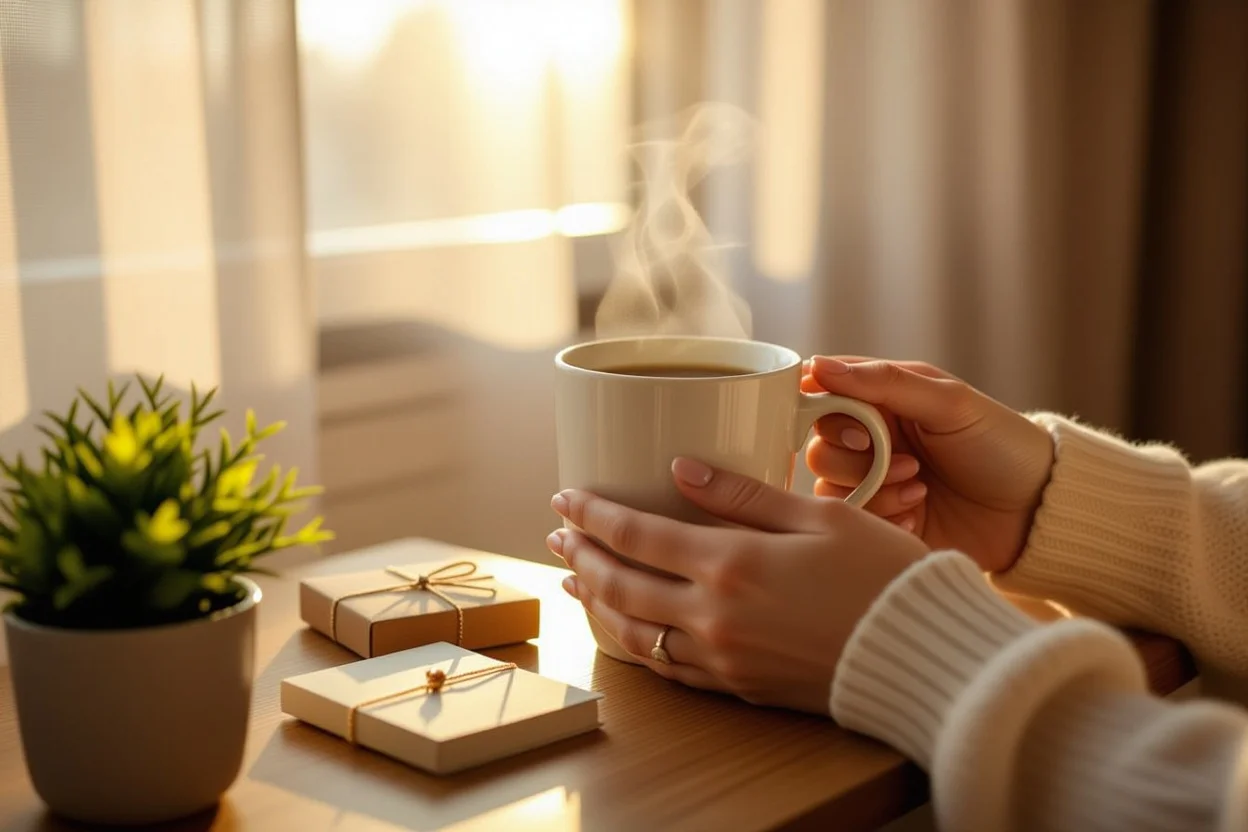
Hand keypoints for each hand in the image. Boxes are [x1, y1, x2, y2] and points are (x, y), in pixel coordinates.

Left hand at [547, 460, 927, 714]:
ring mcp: (724, 658)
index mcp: (731, 564)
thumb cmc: (883, 575)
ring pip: (635, 633)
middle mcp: (714, 616)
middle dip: (582, 556)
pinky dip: (637, 644)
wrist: (923, 657)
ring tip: (575, 580)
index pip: (636, 534)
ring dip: (597, 602)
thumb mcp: (819, 516)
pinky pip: (668, 668)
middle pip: (621, 585)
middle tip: (557, 536)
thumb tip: (680, 468)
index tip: (565, 498)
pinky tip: (628, 629)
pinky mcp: (739, 686)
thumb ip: (742, 494)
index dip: (592, 514)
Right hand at [802, 356, 1053, 573]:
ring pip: (829, 487)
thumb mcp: (949, 402)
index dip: (825, 410)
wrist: (1035, 512)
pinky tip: (918, 513)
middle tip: (907, 461)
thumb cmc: (1001, 445)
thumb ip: (883, 382)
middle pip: (818, 447)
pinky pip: (852, 522)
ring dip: (873, 489)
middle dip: (857, 458)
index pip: (824, 396)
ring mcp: (874, 483)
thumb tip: (819, 365)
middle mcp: (872, 440)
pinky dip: (883, 517)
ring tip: (919, 488)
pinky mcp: (881, 523)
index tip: (859, 426)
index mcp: (885, 401)